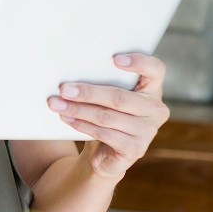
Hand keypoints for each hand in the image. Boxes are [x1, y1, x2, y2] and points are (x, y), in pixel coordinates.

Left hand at [46, 53, 169, 179]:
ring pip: (107, 116)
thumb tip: (71, 74)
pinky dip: (81, 125)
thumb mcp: (107, 96)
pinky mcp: (136, 148)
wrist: (104, 153)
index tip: (114, 58)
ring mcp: (148, 131)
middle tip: (63, 88)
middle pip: (120, 97)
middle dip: (88, 92)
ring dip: (78, 109)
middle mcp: (155, 109)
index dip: (139, 62)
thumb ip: (102, 82)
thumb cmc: (105, 114)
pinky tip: (66, 118)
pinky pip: (104, 133)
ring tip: (56, 104)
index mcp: (152, 89)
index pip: (156, 70)